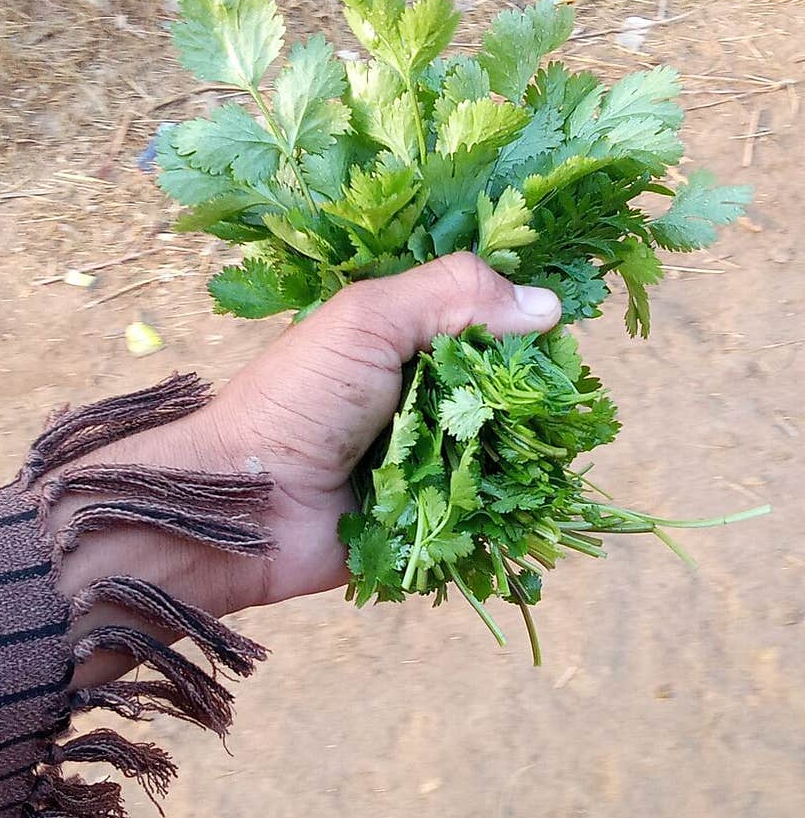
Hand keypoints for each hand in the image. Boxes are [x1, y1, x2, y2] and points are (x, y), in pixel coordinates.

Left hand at [60, 256, 559, 646]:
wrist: (245, 509)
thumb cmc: (296, 402)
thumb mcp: (367, 321)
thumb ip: (453, 295)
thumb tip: (550, 306)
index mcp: (404, 341)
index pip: (487, 322)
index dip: (526, 325)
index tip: (567, 328)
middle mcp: (424, 399)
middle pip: (506, 390)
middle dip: (538, 397)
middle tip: (572, 403)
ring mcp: (431, 463)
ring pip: (508, 454)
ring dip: (531, 456)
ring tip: (564, 451)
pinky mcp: (434, 522)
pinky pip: (489, 514)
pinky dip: (513, 510)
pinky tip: (547, 503)